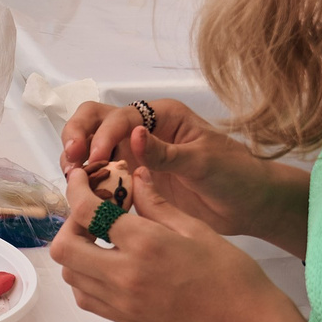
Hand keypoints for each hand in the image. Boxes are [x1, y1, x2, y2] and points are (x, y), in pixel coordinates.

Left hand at [50, 164, 312, 321]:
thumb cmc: (234, 279)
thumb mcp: (198, 230)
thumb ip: (159, 204)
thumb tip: (136, 177)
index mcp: (145, 245)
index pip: (88, 211)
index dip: (77, 188)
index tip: (81, 177)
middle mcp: (124, 275)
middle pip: (65, 247)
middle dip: (71, 222)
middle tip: (93, 212)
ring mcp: (122, 303)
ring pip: (70, 274)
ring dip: (76, 251)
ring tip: (102, 238)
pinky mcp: (126, 321)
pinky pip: (86, 298)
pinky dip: (85, 278)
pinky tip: (109, 265)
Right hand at [57, 99, 306, 247]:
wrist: (250, 206)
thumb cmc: (234, 174)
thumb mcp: (202, 161)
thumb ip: (166, 152)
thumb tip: (133, 134)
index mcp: (161, 116)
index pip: (119, 116)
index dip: (102, 135)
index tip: (95, 159)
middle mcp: (142, 131)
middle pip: (95, 121)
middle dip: (77, 136)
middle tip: (71, 162)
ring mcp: (135, 157)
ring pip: (93, 147)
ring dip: (78, 160)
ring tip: (72, 181)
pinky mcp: (133, 182)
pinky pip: (103, 178)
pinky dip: (89, 184)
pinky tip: (83, 199)